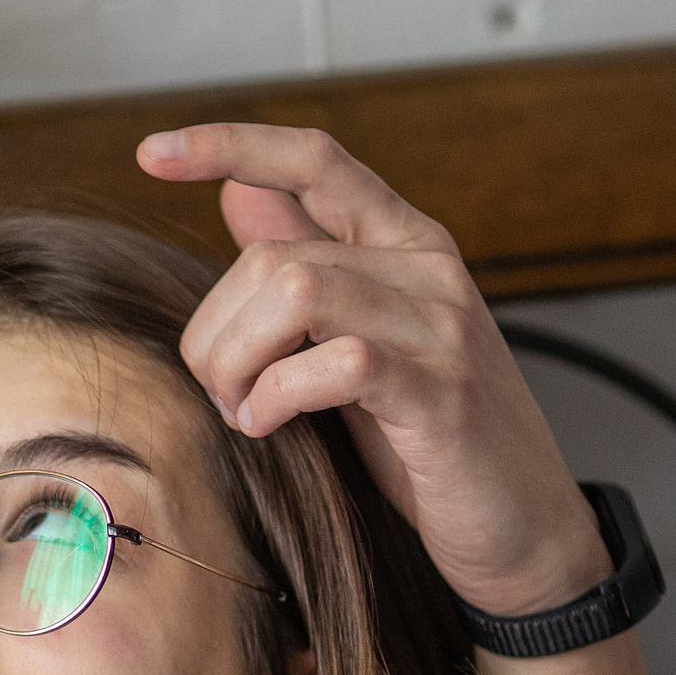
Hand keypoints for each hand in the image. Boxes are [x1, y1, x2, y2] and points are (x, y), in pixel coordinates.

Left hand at [139, 122, 606, 617]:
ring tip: (246, 411)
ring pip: (294, 289)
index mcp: (405, 243)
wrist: (524, 529)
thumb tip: (238, 194)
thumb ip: (308, 261)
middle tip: (224, 394)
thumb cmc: (428, 437)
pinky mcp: (440, 393)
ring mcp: (440, 327)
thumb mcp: (357, 338)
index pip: (314, 160)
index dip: (230, 145)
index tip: (151, 153)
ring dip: (238, 362)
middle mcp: (427, 268)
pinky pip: (334, 360)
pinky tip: (270, 425)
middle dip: (214, 332)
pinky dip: (278, 394)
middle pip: (271, 254)